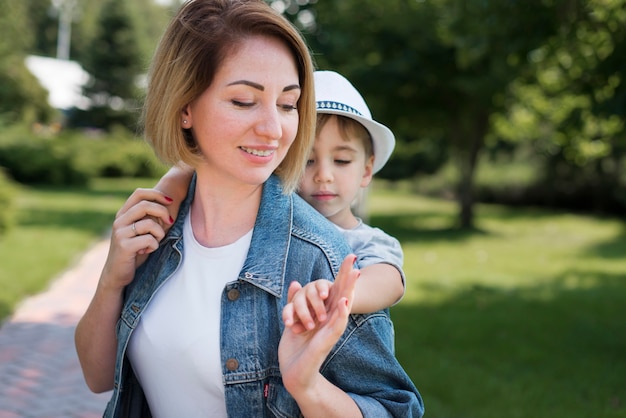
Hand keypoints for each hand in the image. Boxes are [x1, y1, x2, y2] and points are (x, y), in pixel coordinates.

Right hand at [100, 188, 173, 290]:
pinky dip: (154, 245)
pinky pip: (149, 240)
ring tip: (155, 242)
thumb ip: (147, 217)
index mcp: (123, 214)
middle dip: (163, 212)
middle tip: (170, 223)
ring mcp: (120, 233)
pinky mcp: (124, 246)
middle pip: (145, 205)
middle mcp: (119, 220)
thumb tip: (169, 203)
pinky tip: (147, 251)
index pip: (139, 193)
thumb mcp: (139, 231)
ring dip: (159, 233)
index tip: (171, 201)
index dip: (157, 194)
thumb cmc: (134, 250)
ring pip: (149, 223)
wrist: (117, 273)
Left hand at [279, 255, 359, 396]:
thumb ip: (295, 302)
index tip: (349, 256)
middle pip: (343, 294)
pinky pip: (336, 325)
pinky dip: (341, 313)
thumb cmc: (296, 350)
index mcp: (324, 315)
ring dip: (349, 290)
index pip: (335, 290)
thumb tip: (296, 282)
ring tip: (355, 273)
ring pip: (343, 307)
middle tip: (355, 257)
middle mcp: (331, 320)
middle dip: (348, 277)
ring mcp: (330, 331)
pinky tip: (344, 301)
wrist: (295, 375)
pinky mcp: (326, 342)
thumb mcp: (293, 320)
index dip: (342, 274)